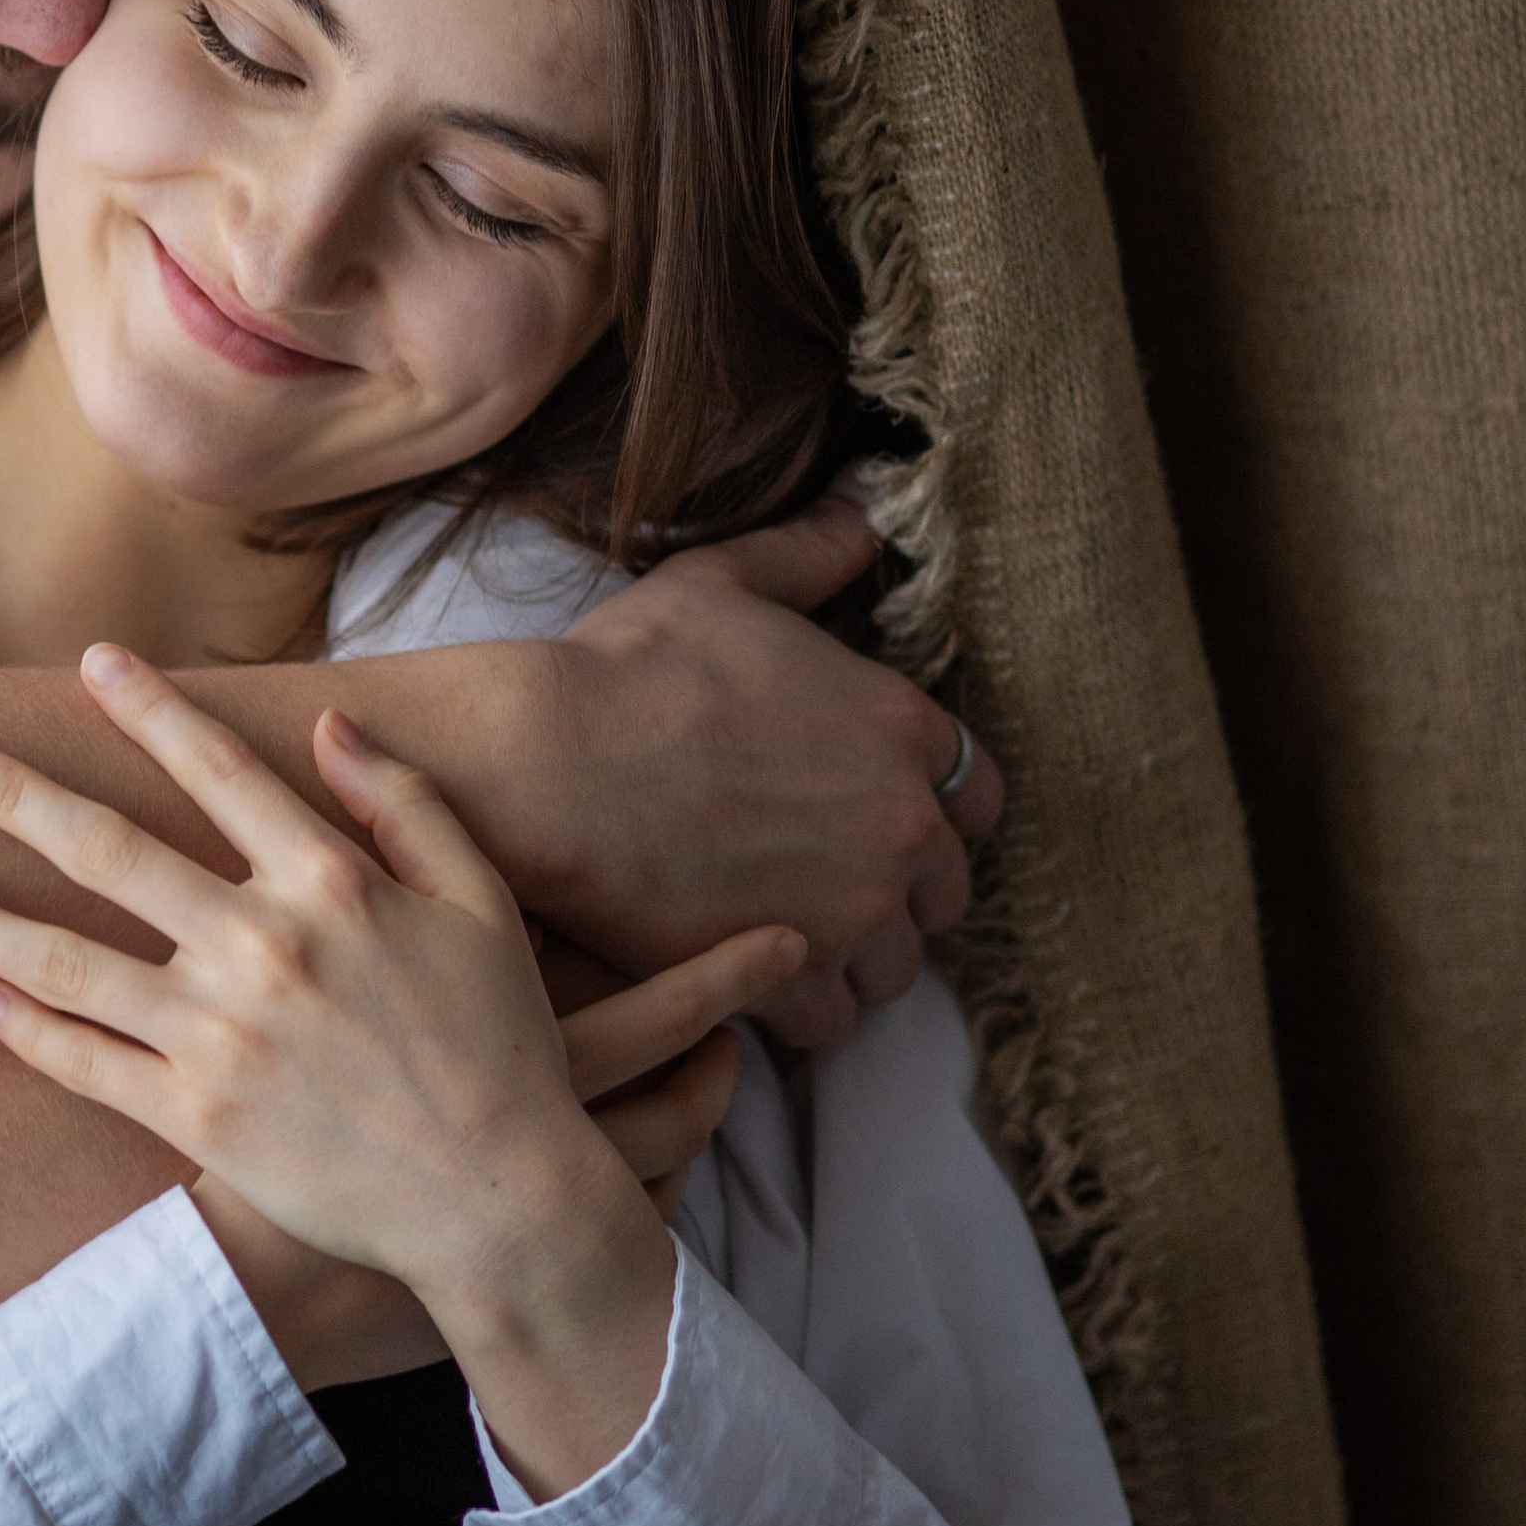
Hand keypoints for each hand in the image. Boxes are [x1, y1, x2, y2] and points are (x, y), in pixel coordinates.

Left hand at [0, 645, 800, 1495]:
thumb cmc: (498, 1042)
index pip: (218, 771)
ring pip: (63, 965)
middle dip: (9, 796)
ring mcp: (220, 1038)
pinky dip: (28, 1033)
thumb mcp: (479, 901)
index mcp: (331, 886)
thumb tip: (330, 725)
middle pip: (107, 853)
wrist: (496, 1198)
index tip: (91, 662)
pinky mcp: (197, 1119)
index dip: (152, 710)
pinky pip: (89, 1065)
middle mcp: (262, 950)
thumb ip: (406, 805)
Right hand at [531, 489, 1002, 1042]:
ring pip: (894, 964)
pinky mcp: (796, 968)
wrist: (548, 762)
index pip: (977, 796)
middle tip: (821, 886)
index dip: (932, 812)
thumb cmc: (624, 668)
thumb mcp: (721, 581)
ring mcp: (855, 903)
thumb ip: (807, 553)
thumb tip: (864, 507)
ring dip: (851, 957)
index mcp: (898, 723)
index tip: (879, 822)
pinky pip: (833, 1018)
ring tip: (785, 937)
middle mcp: (901, 820)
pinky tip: (749, 974)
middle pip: (943, 893)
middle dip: (894, 894)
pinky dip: (797, 1006)